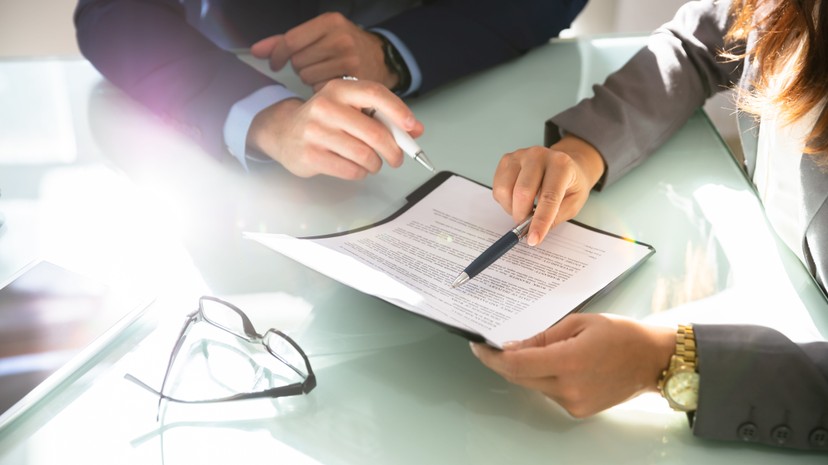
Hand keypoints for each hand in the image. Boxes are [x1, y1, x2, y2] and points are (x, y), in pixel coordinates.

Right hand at [246, 79, 422, 179]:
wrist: (282, 131)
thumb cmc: (325, 120)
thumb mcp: (350, 108)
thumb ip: (382, 116)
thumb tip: (415, 131)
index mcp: (339, 89)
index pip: (375, 94)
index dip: (398, 111)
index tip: (412, 127)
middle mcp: (325, 106)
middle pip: (375, 132)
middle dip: (394, 150)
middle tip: (397, 158)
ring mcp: (315, 131)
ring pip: (364, 155)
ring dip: (376, 164)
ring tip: (373, 162)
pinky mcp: (310, 155)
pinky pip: (350, 170)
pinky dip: (360, 173)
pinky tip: (356, 167)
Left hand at [251, 12, 395, 91]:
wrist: (381, 58)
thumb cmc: (343, 46)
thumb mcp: (318, 34)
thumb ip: (285, 41)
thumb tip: (255, 51)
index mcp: (330, 22)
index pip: (291, 40)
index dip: (278, 55)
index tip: (276, 63)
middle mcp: (341, 38)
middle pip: (298, 61)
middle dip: (300, 66)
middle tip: (314, 65)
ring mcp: (350, 59)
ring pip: (308, 77)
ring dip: (310, 79)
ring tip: (324, 73)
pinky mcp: (354, 79)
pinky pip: (321, 89)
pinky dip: (321, 89)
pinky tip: (332, 83)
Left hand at [471, 314, 674, 417]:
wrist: (653, 360)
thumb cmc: (620, 334)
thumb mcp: (579, 323)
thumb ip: (543, 337)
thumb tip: (513, 347)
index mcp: (568, 361)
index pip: (516, 364)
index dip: (492, 357)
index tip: (478, 347)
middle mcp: (568, 388)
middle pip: (520, 377)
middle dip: (504, 362)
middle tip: (494, 345)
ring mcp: (574, 403)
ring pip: (534, 385)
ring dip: (528, 369)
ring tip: (540, 349)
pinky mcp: (579, 410)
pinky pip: (549, 393)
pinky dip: (545, 378)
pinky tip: (559, 363)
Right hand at [492, 135, 604, 245]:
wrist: (565, 163)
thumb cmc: (570, 184)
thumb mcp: (573, 203)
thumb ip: (554, 217)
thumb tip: (532, 230)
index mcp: (561, 165)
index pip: (549, 197)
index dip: (540, 221)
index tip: (533, 240)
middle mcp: (539, 155)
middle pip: (522, 192)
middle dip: (521, 216)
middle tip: (526, 226)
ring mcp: (520, 155)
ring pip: (505, 190)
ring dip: (512, 209)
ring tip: (524, 210)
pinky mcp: (507, 160)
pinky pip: (498, 188)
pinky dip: (505, 202)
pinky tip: (516, 200)